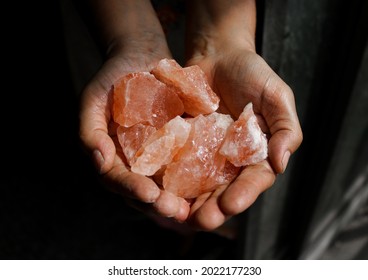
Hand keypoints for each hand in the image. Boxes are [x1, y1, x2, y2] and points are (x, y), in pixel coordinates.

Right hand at [78, 46, 191, 224]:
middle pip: (142, 190)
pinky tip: (208, 185)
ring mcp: (154, 157)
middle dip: (158, 203)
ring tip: (192, 207)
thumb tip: (99, 163)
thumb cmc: (113, 77)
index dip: (132, 189)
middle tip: (177, 210)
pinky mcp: (175, 147)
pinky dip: (193, 179)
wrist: (142, 57)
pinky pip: (183, 166)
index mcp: (110, 156)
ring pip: (164, 186)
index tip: (150, 195)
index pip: (117, 180)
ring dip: (177, 199)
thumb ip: (90, 131)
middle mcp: (132, 162)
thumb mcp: (93, 100)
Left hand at [184, 47, 302, 229]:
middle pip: (222, 191)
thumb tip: (281, 163)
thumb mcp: (276, 97)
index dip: (243, 194)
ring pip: (197, 185)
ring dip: (188, 202)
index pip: (253, 181)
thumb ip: (285, 129)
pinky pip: (174, 163)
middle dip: (212, 208)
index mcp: (256, 154)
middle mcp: (230, 161)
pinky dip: (168, 177)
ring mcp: (204, 155)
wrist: (217, 55)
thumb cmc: (252, 74)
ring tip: (178, 213)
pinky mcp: (182, 145)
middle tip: (201, 220)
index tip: (231, 204)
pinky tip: (159, 188)